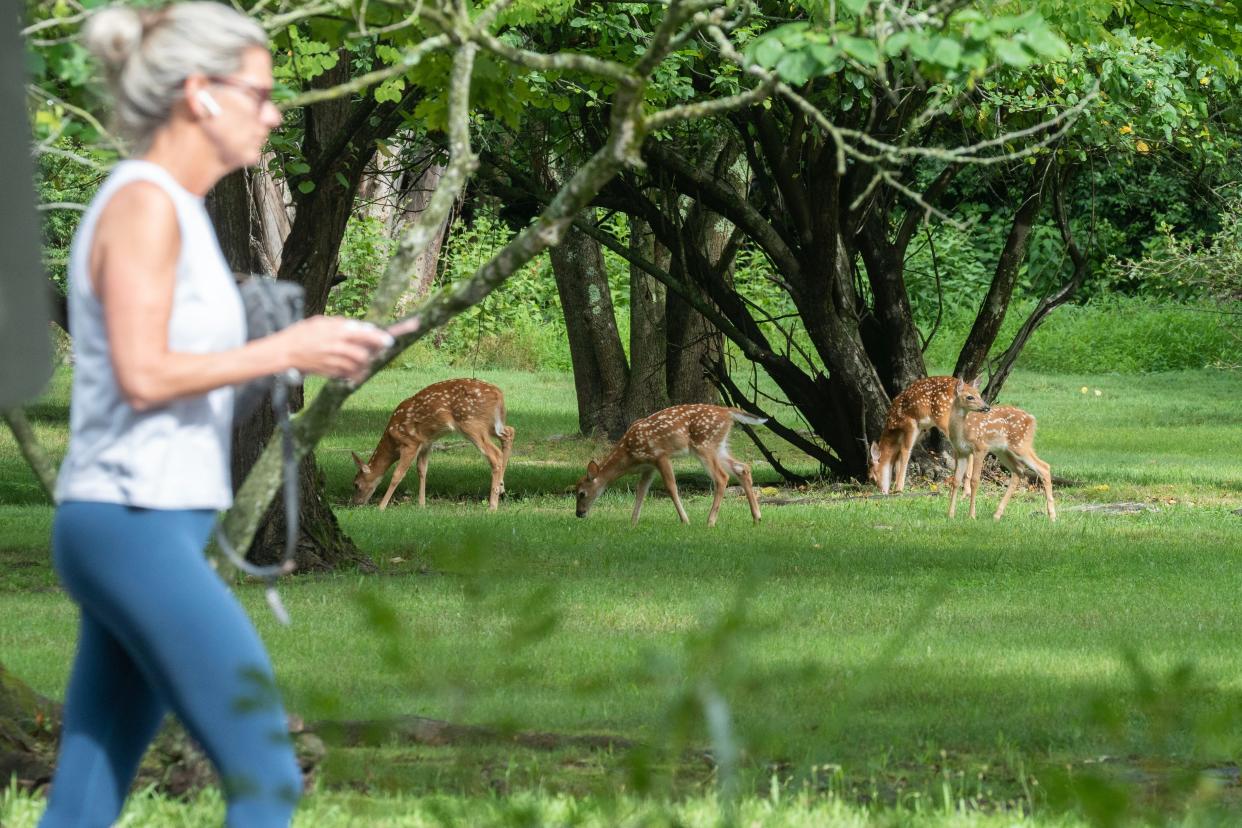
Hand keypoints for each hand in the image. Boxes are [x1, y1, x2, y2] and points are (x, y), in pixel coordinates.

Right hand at [277, 316, 394, 382]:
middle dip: (372, 353)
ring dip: (364, 363)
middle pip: (363, 354)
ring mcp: (333, 361)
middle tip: (376, 350)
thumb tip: (364, 327)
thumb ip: (343, 324)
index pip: (363, 334)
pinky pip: (349, 373)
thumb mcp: (322, 322)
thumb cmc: (303, 333)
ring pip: (358, 365)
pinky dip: (355, 371)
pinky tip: (352, 367)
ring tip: (362, 358)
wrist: (285, 352)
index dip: (378, 338)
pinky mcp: (330, 372)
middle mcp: (336, 347)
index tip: (389, 341)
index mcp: (336, 331)